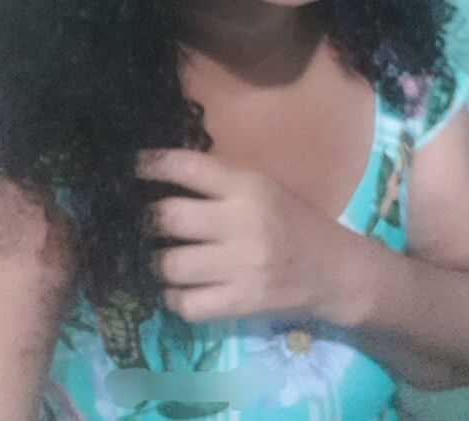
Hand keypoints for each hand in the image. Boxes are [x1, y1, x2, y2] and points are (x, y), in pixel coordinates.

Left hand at [135, 148, 355, 323]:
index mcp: (245, 186)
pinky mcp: (240, 304)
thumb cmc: (294, 220)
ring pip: (170, 264)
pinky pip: (186, 304)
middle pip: (167, 218)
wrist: (335, 271)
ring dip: (157, 262)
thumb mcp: (262, 185)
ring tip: (161, 258)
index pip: (186, 167)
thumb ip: (219, 181)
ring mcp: (239, 267)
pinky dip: (175, 298)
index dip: (151, 165)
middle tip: (145, 222)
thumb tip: (164, 174)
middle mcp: (240, 224)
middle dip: (147, 220)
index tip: (134, 166)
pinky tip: (181, 289)